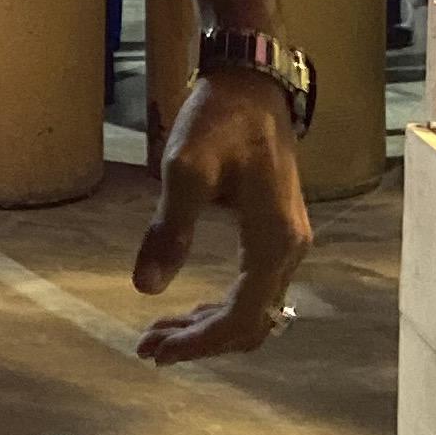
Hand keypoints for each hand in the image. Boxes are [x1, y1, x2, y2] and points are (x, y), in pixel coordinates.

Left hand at [132, 70, 312, 363]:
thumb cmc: (219, 120)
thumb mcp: (185, 169)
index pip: (240, 316)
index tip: (153, 349)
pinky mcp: (277, 234)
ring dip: (210, 328)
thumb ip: (169, 229)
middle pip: (251, 323)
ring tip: (159, 335)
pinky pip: (254, 290)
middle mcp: (290, 250)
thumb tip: (144, 288)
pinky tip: (189, 310)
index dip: (198, 342)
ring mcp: (288, 243)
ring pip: (254, 311)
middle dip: (201, 342)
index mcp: (274, 240)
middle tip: (148, 349)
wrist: (252, 85)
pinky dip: (222, 308)